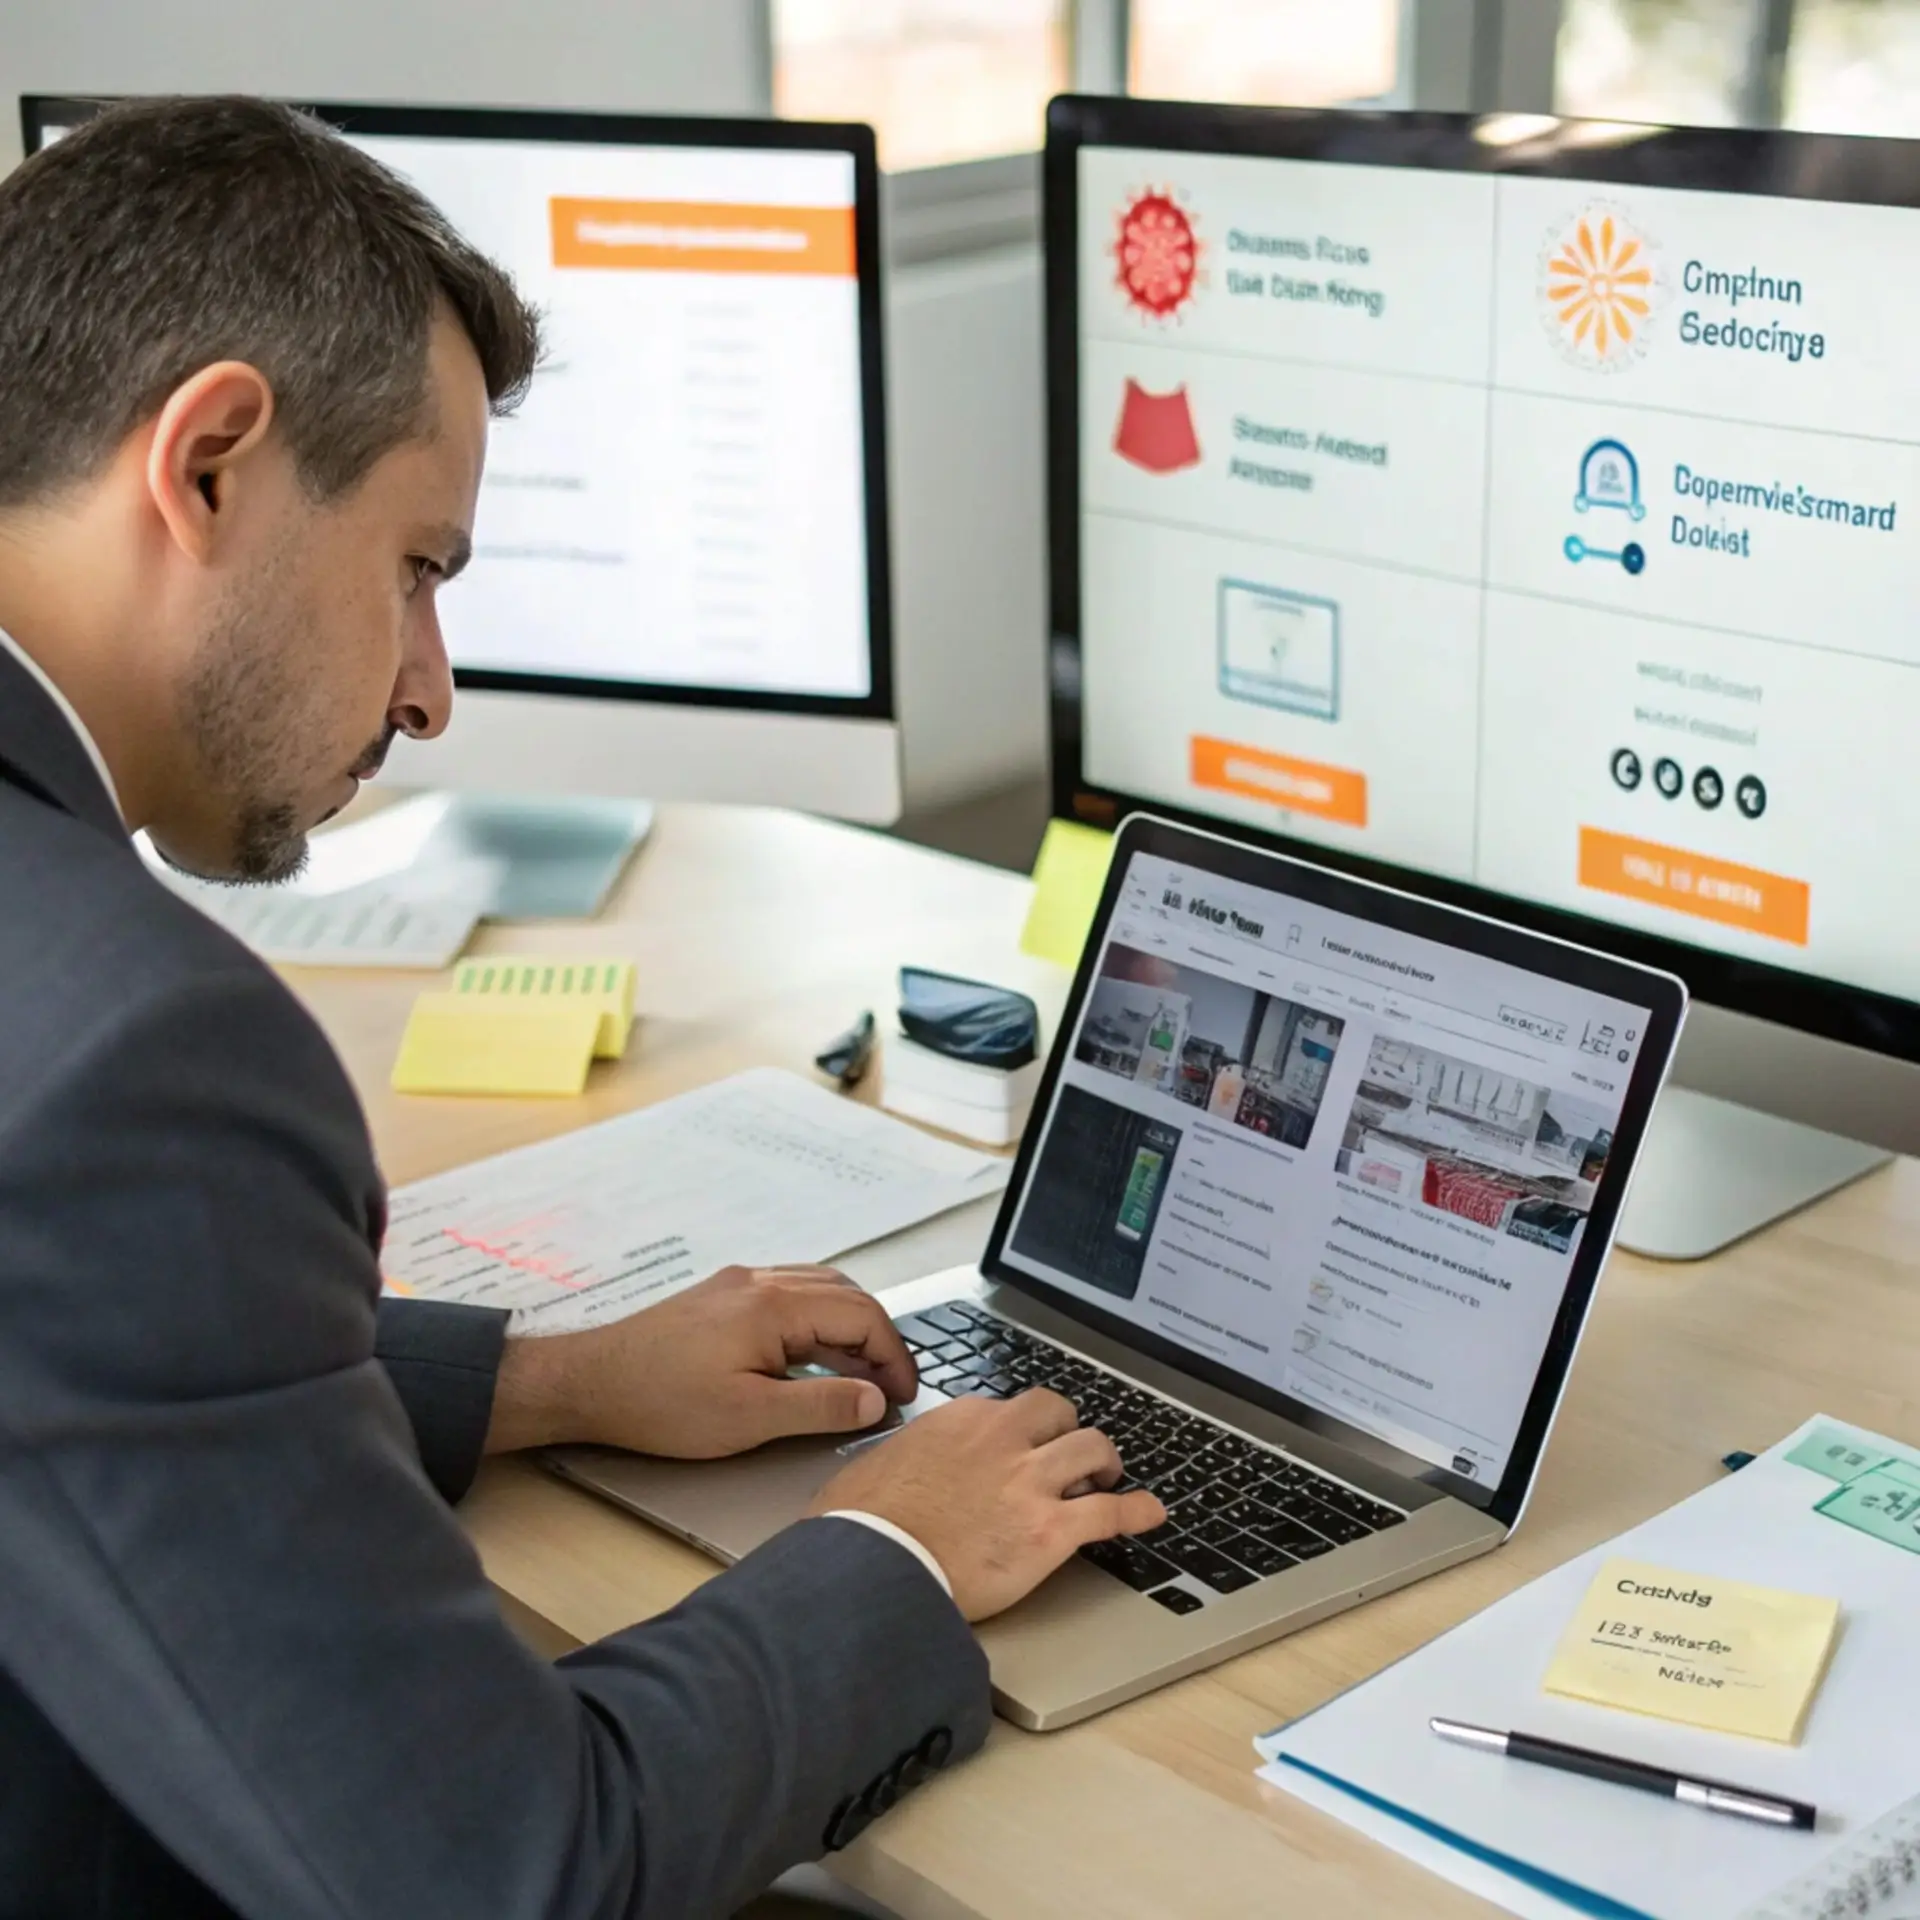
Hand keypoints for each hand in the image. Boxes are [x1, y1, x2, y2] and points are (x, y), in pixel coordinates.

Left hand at [483, 1265, 917, 1458]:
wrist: (588, 1383)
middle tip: (891, 1387)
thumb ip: (821, 1405)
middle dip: (877, 1339)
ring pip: (819, 1289)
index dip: (893, 1356)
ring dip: (849, 1327)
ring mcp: (738, 1284)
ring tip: (861, 1375)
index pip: (861, 1315)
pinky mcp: (720, 1296)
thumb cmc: (660, 1403)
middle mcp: (760, 1281)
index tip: (905, 1395)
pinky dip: (817, 1320)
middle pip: (846, 1294)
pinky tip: (813, 1357)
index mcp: (773, 1306)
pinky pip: (789, 1294)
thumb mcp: (750, 1419)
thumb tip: (875, 1400)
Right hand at [807, 1389, 1166, 1621]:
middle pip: (1058, 1413)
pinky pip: (1110, 1511)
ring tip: (1109, 1477)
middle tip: (1071, 1454)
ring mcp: (1030, 1481)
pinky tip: (1151, 1513)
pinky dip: (1136, 1511)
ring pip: (1092, 1449)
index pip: (1008, 1409)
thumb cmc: (861, 1524)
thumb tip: (889, 1473)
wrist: (874, 1563)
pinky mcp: (1050, 1529)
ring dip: (1104, 1463)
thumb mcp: (873, 1468)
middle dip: (1068, 1430)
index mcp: (960, 1420)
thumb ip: (901, 1459)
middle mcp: (1002, 1438)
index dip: (1019, 1429)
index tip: (1021, 1445)